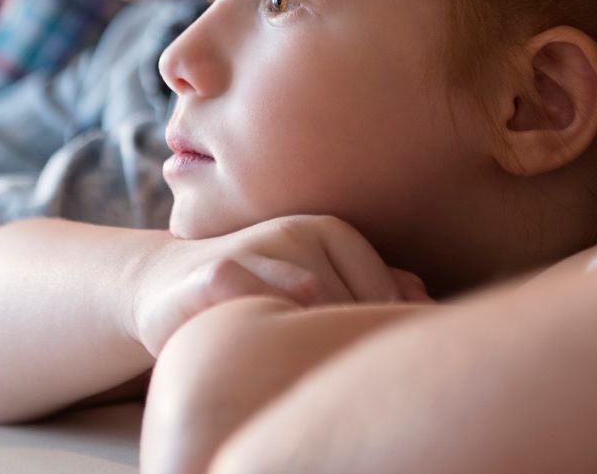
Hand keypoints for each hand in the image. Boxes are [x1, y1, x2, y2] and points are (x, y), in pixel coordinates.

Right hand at [133, 216, 428, 356]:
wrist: (167, 286)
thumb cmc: (258, 288)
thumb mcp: (316, 279)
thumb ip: (371, 285)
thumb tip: (428, 302)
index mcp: (329, 231)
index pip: (382, 289)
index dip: (383, 329)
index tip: (376, 362)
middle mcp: (295, 230)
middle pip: (349, 297)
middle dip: (347, 336)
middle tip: (336, 366)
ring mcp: (255, 246)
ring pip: (311, 295)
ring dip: (311, 333)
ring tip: (301, 359)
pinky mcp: (216, 272)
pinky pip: (257, 298)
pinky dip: (266, 319)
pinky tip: (265, 344)